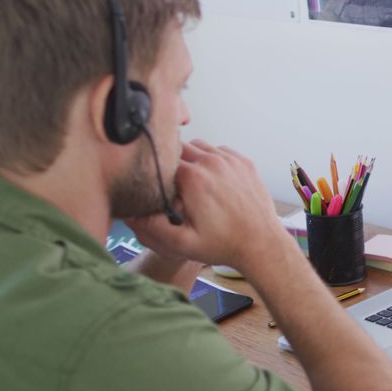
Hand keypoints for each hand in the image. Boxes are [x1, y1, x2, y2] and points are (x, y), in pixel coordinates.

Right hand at [126, 140, 286, 268]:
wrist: (261, 244)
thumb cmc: (224, 244)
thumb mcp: (183, 243)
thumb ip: (153, 227)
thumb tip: (130, 214)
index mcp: (193, 178)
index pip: (162, 160)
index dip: (157, 171)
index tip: (159, 185)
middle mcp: (212, 163)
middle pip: (179, 148)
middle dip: (173, 163)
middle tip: (174, 185)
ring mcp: (230, 160)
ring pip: (199, 146)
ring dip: (192, 159)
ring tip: (192, 182)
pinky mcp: (244, 162)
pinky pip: (220, 151)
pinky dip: (212, 160)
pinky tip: (212, 180)